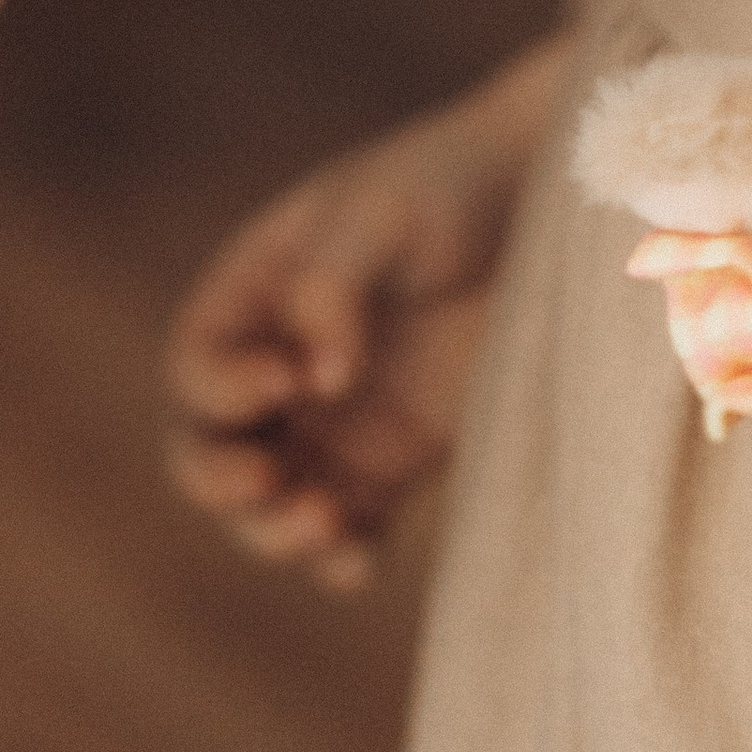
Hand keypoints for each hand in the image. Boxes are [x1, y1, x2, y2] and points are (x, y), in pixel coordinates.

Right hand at [165, 34, 565, 588]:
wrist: (553, 211)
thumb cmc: (449, 187)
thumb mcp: (382, 215)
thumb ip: (332, 285)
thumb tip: (316, 383)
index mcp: (255, 295)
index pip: (198, 365)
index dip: (224, 388)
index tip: (290, 380)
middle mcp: (279, 365)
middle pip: (207, 449)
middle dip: (219, 479)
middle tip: (265, 479)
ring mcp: (334, 422)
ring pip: (266, 505)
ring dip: (274, 530)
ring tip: (321, 521)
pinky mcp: (394, 463)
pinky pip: (347, 531)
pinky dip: (341, 559)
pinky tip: (358, 564)